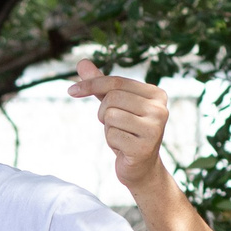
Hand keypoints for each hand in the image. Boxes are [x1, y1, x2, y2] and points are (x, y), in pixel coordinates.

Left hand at [66, 59, 171, 187]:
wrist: (142, 168)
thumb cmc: (128, 132)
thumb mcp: (115, 105)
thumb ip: (101, 84)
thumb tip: (82, 62)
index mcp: (156, 94)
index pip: (116, 81)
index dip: (90, 84)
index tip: (71, 91)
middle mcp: (160, 108)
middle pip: (112, 98)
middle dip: (103, 112)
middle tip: (114, 124)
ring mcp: (155, 128)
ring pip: (110, 116)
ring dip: (108, 128)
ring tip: (122, 136)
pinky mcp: (144, 146)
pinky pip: (112, 135)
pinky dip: (112, 142)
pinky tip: (124, 148)